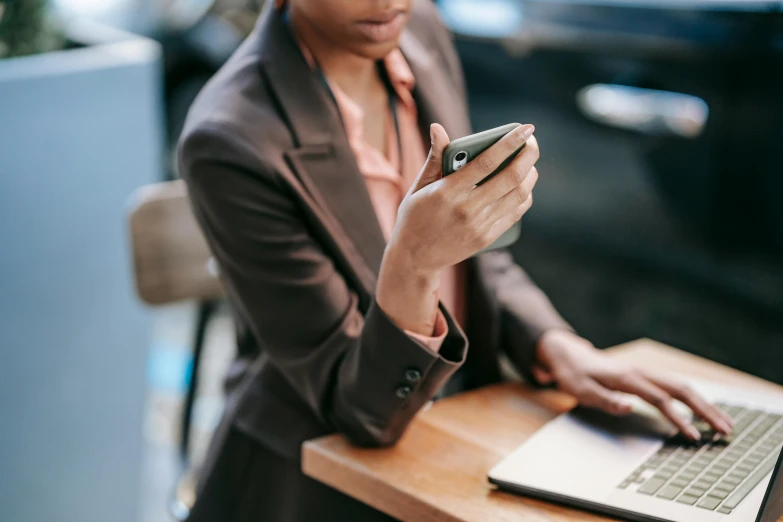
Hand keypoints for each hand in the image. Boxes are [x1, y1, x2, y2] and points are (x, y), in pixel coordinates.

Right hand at [377, 123, 539, 335]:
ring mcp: (480, 225)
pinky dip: (524, 196)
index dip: (510, 142)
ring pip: (518, 195)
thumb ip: (434, 157)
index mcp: (448, 192)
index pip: (487, 161)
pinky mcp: (487, 237)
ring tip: (529, 162)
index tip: (526, 128)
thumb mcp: (419, 186)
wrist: (414, 258)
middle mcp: (467, 209)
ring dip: (530, 175)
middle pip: (511, 177)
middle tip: (532, 142)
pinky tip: (523, 185)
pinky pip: (515, 213)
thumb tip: (437, 128)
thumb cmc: (414, 217)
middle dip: (528, 155)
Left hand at [534, 329, 733, 439]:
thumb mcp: (581, 390)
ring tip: (724, 423)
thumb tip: (629, 408)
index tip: (694, 436)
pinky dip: (694, 398)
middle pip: (681, 389)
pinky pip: (675, 386)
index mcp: (627, 377)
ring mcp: (645, 372)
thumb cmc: (574, 375)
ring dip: (704, 404)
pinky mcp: (646, 375)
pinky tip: (705, 410)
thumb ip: (605, 400)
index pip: (660, 400)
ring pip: (683, 386)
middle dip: (705, 410)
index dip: (679, 419)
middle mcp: (641, 372)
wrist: (569, 355)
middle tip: (725, 430)